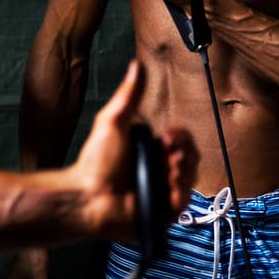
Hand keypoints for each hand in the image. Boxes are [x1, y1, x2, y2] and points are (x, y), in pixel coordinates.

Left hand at [69, 59, 197, 238]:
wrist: (88, 195)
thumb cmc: (95, 162)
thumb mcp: (113, 121)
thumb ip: (129, 95)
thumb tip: (136, 66)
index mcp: (149, 151)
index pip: (180, 142)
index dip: (180, 138)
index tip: (168, 136)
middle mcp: (157, 171)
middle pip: (190, 159)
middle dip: (185, 153)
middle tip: (170, 152)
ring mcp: (160, 192)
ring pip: (189, 179)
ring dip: (183, 170)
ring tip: (168, 168)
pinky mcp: (162, 213)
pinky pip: (183, 201)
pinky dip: (179, 191)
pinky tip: (169, 183)